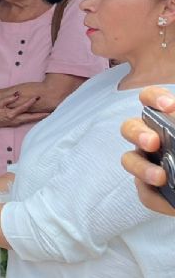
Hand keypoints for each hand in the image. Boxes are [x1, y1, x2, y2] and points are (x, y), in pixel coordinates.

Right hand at [0, 92, 46, 128]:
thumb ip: (8, 99)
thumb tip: (17, 94)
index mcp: (11, 114)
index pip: (24, 107)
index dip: (31, 102)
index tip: (38, 97)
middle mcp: (16, 120)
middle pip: (32, 117)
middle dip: (42, 115)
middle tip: (51, 112)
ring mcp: (16, 123)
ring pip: (30, 120)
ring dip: (39, 117)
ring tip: (48, 114)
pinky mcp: (16, 124)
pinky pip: (27, 121)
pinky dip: (34, 119)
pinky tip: (39, 116)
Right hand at [121, 86, 174, 215]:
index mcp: (166, 120)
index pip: (149, 99)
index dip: (154, 98)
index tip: (170, 106)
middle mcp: (151, 138)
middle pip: (130, 128)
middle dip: (138, 133)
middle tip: (153, 142)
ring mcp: (147, 163)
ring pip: (130, 160)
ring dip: (141, 167)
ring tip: (160, 177)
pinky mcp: (150, 190)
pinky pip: (146, 194)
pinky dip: (158, 199)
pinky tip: (171, 203)